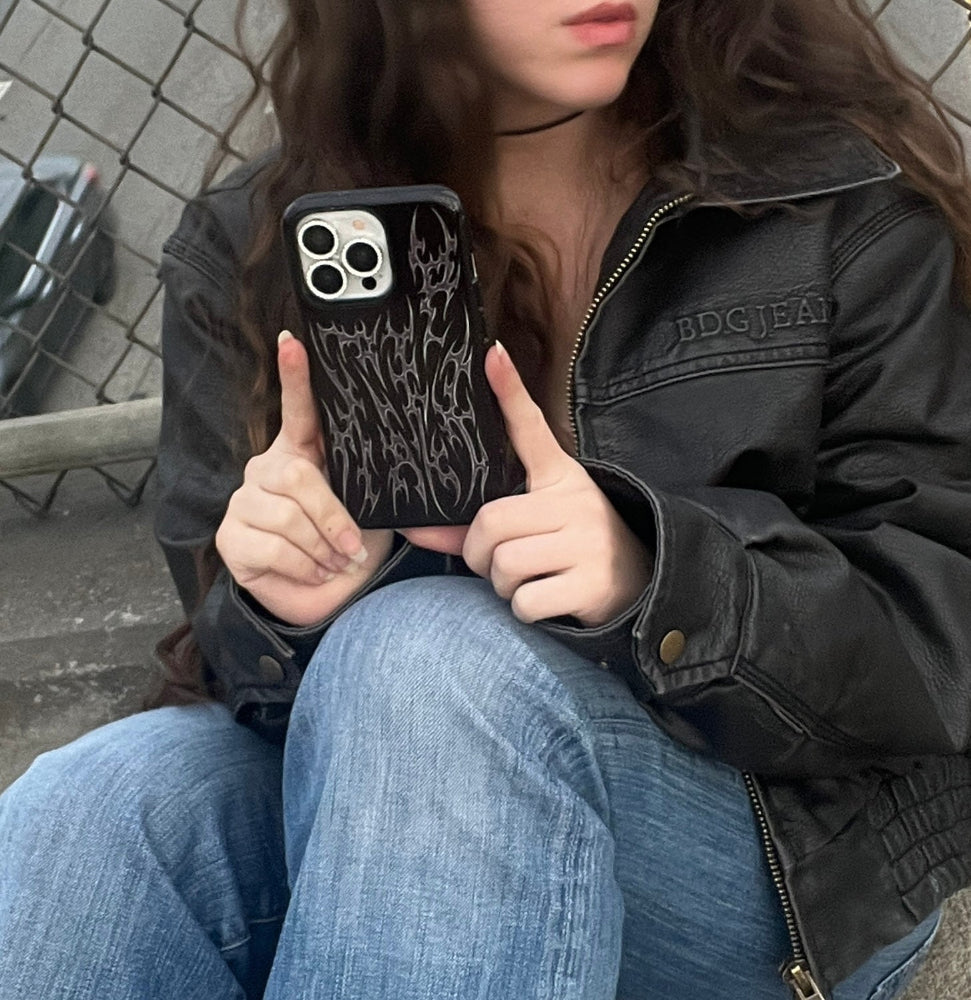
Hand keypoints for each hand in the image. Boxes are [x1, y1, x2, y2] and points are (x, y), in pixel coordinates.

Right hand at [215, 331, 392, 625]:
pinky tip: (313, 572)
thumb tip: (408, 460)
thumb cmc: (350, 546)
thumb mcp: (368, 510)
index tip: (294, 341)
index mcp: (302, 455)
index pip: (297, 410)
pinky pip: (272, 547)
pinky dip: (304, 568)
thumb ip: (372, 481)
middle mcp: (267, 470)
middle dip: (333, 518)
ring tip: (335, 563)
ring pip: (286, 516)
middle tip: (352, 548)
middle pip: (297, 477)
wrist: (329, 597)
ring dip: (321, 549)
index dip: (294, 377)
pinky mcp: (230, 538)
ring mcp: (243, 502)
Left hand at [408, 343, 653, 625]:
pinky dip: (524, 608)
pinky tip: (546, 600)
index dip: (510, 392)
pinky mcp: (591, 583)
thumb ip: (475, 527)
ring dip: (503, 586)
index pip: (531, 429)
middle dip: (480, 555)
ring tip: (527, 581)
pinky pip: (526, 600)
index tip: (492, 354)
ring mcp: (586, 542)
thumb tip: (414, 531)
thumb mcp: (533, 526)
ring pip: (505, 565)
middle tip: (499, 563)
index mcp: (560, 477)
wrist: (638, 585)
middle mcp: (576, 502)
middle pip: (490, 524)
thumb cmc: (567, 548)